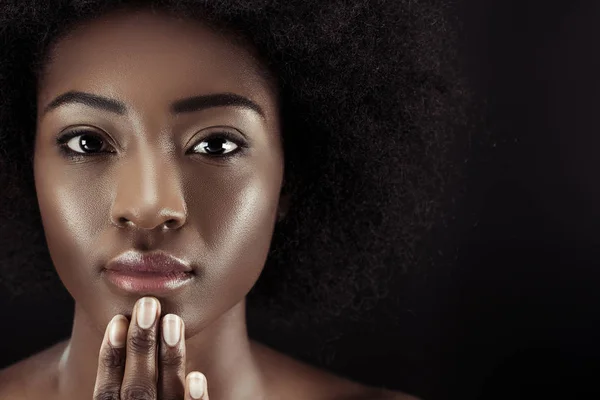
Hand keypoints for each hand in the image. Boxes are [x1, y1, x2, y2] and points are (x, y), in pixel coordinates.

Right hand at [92, 296, 209, 398]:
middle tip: (148, 305)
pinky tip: (197, 377)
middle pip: (136, 389)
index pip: (107, 392)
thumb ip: (128, 378)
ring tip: (173, 321)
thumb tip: (123, 326)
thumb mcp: (126, 398)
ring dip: (169, 358)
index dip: (110, 358)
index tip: (118, 320)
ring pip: (166, 396)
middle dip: (140, 345)